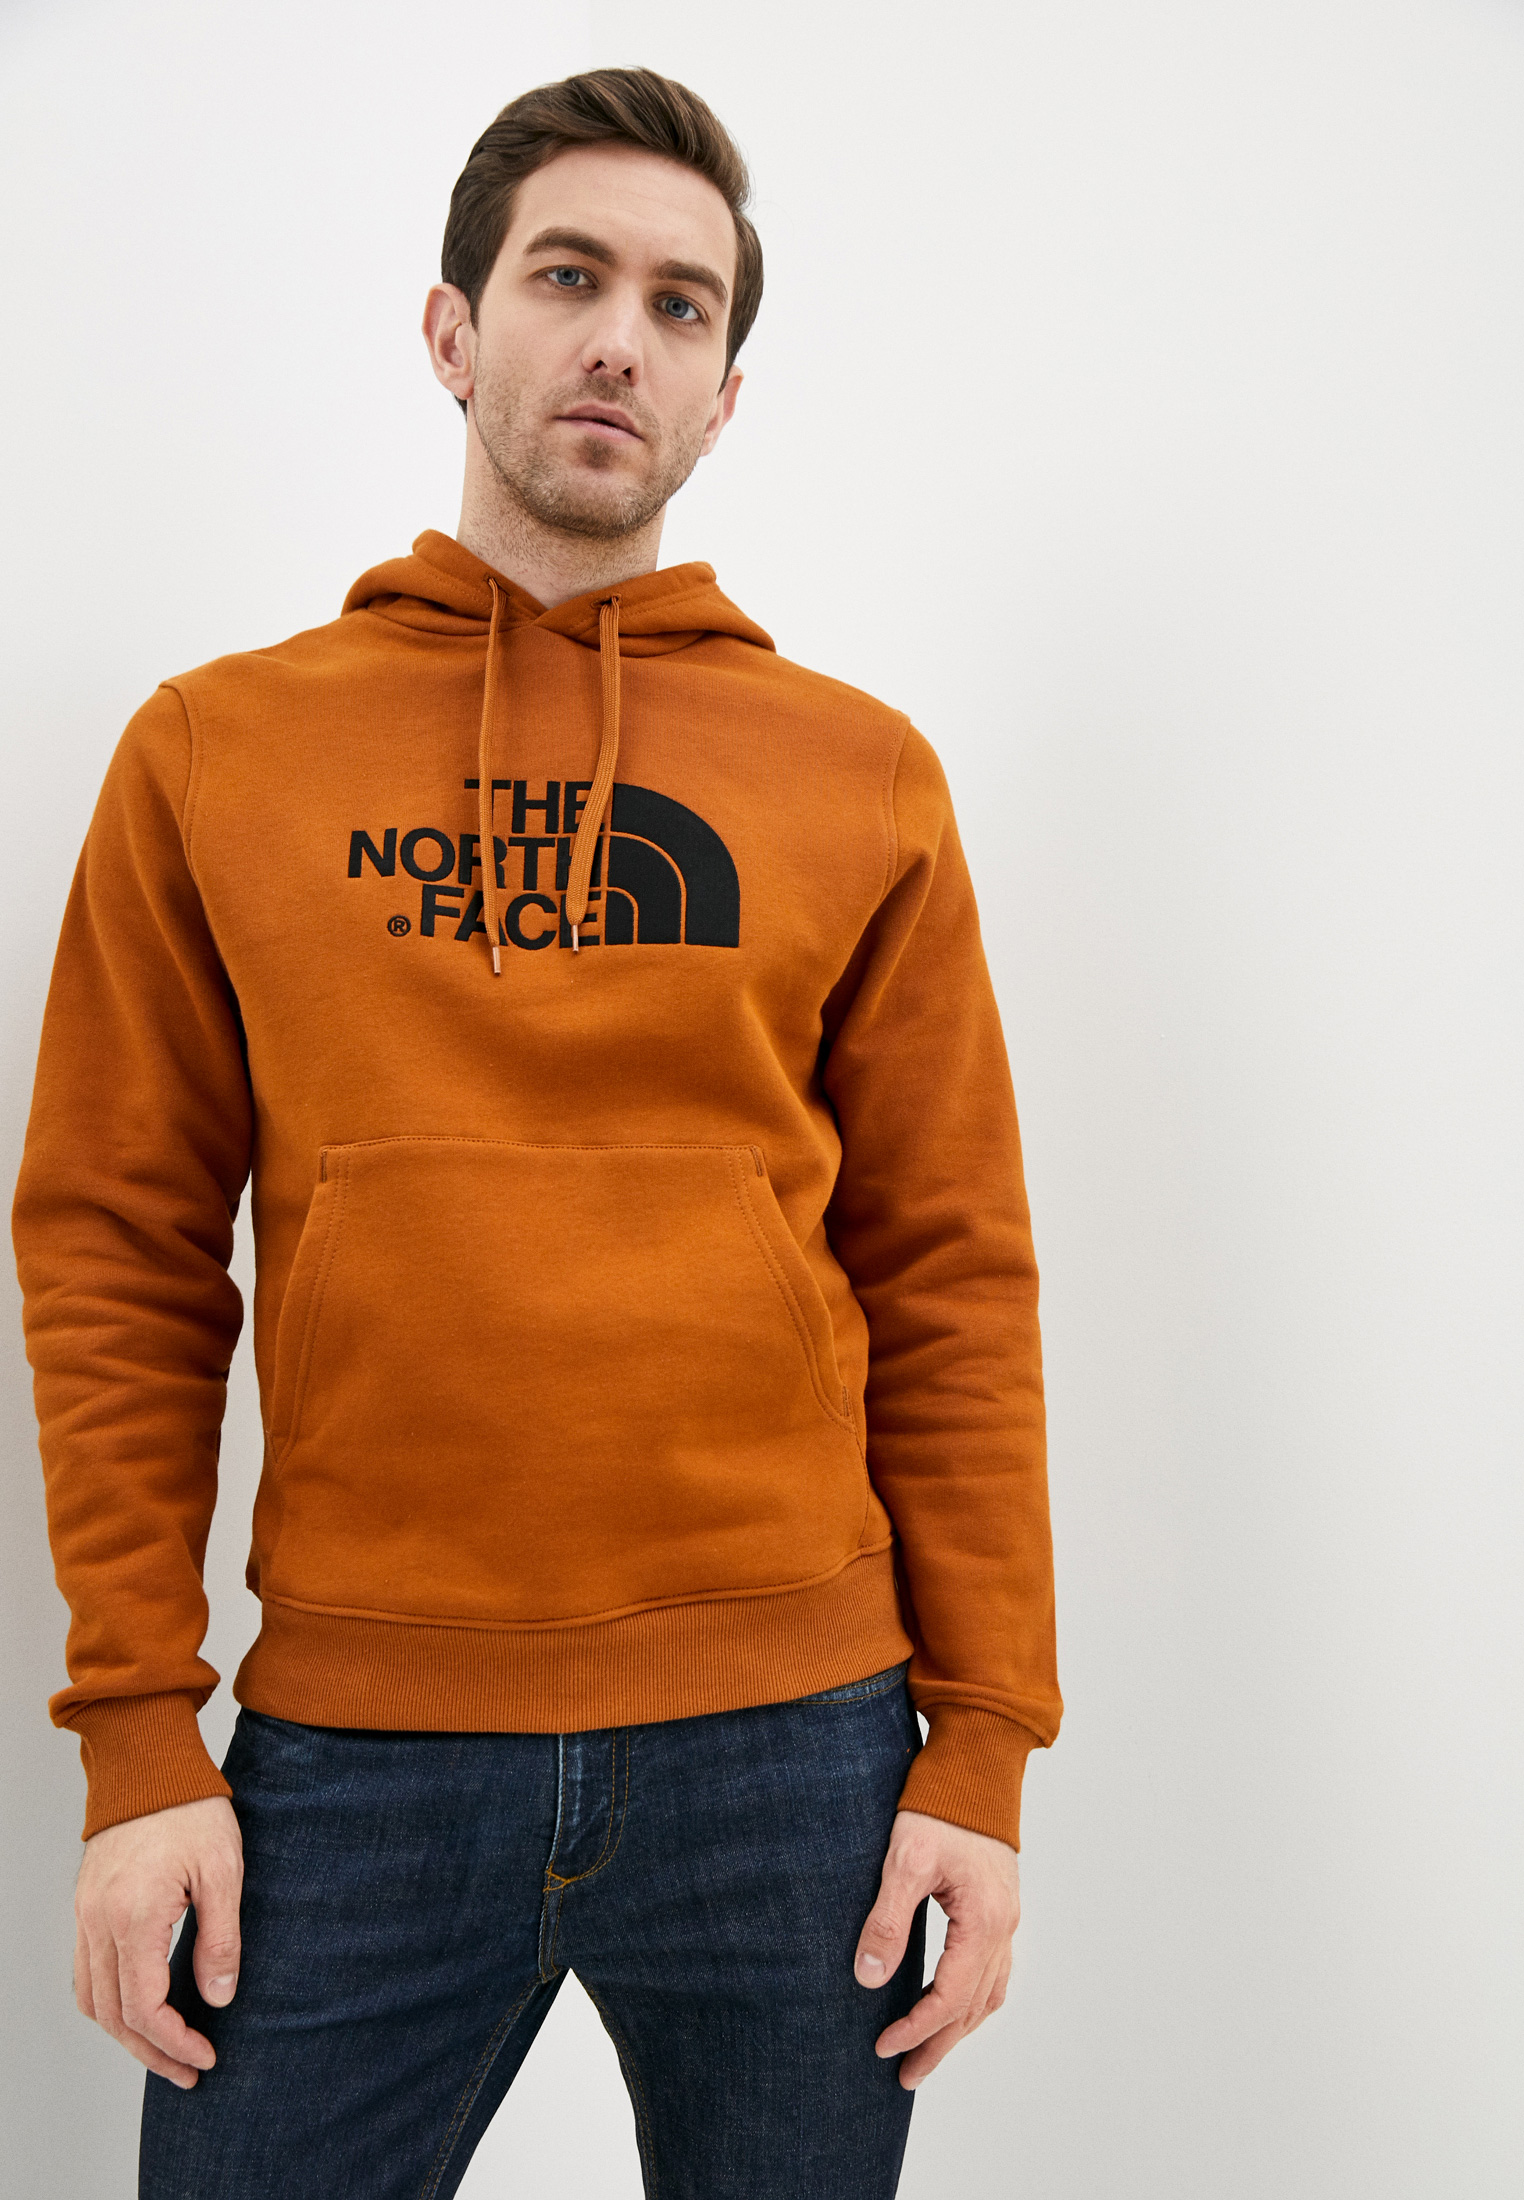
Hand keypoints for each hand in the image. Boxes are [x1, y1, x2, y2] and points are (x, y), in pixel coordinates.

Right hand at [74, 1794, 242, 2088]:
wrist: (148, 1764)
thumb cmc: (192, 1809)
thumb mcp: (224, 1870)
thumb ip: (220, 1939)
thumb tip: (217, 2000)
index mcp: (134, 1916)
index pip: (144, 2007)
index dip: (174, 2043)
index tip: (206, 2057)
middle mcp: (99, 1922)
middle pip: (113, 2016)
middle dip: (151, 2053)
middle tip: (189, 2072)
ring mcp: (86, 1915)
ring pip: (92, 2000)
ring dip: (125, 2035)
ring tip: (165, 2051)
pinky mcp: (85, 1907)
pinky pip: (86, 1972)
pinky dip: (108, 2003)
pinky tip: (139, 2008)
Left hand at [854, 1807, 1019, 2088]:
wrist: (976, 1765)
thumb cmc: (939, 1806)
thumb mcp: (905, 1860)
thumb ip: (888, 1921)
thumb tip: (868, 1980)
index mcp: (984, 1920)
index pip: (950, 1996)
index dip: (916, 2028)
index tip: (883, 2047)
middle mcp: (1004, 1926)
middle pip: (973, 2007)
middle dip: (938, 2044)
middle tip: (904, 2076)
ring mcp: (1007, 1918)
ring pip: (988, 1993)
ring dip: (957, 2027)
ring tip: (926, 2051)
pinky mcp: (999, 1907)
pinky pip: (993, 1971)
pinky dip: (972, 1999)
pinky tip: (951, 2004)